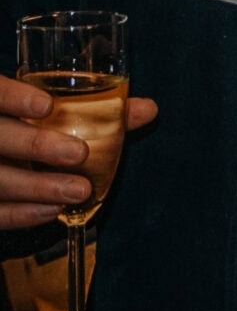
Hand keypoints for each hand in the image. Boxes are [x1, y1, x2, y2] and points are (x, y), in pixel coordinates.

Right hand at [0, 75, 157, 231]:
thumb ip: (96, 110)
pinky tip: (53, 211)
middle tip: (79, 153)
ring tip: (79, 190)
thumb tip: (148, 109)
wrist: (5, 157)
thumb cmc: (29, 129)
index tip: (46, 105)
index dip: (12, 96)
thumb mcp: (51, 114)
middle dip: (34, 145)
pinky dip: (20, 214)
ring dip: (35, 186)